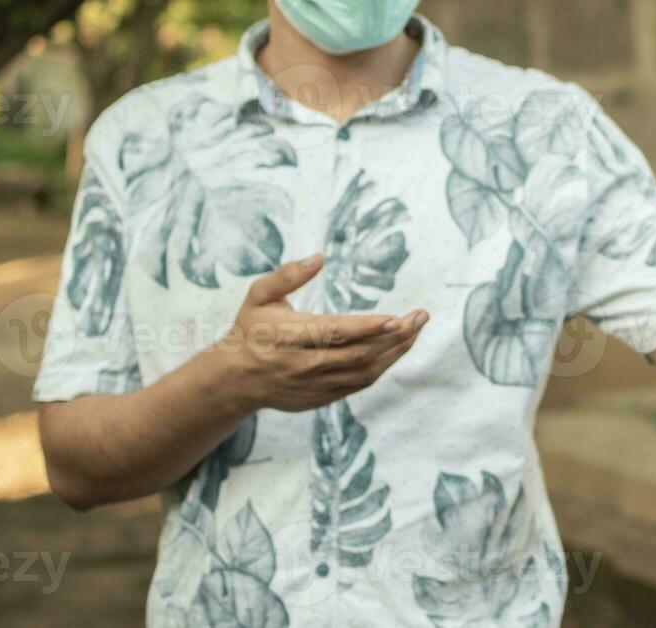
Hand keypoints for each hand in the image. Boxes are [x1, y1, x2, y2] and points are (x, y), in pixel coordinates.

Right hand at [209, 254, 427, 412]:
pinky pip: (360, 383)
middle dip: (395, 336)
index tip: (396, 318)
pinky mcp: (322, 397)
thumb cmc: (251, 329)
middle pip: (358, 353)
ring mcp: (314, 384)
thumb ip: (287, 275)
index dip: (367, 327)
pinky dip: (382, 366)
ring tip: (415, 330)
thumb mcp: (259, 295)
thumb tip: (319, 258)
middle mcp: (303, 364)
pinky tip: (397, 348)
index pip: (334, 332)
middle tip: (420, 317)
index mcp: (288, 336)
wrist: (236, 379)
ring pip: (365, 371)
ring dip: (395, 352)